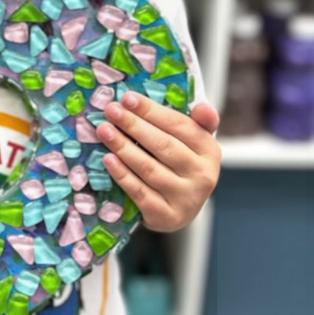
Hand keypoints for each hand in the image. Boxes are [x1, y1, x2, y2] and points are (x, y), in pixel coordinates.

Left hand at [96, 91, 221, 232]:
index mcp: (209, 150)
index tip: (127, 98)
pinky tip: (108, 159)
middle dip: (133, 125)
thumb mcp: (192, 142)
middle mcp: (202, 176)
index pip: (179, 125)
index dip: (152, 111)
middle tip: (111, 110)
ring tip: (104, 130)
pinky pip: (140, 192)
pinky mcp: (166, 216)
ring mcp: (185, 198)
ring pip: (149, 168)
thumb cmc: (179, 165)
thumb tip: (201, 107)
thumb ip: (197, 121)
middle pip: (163, 145)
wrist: (177, 210)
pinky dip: (122, 174)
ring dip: (123, 147)